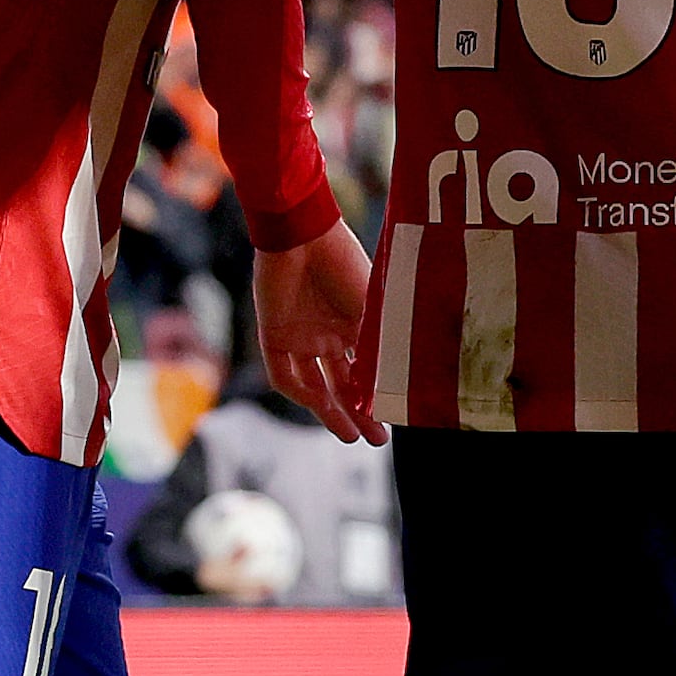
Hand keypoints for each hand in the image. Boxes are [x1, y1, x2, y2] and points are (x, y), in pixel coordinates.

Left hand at [252, 225, 383, 443]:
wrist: (303, 234)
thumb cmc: (344, 263)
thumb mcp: (372, 311)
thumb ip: (380, 348)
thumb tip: (401, 386)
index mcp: (353, 324)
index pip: (366, 371)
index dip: (377, 397)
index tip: (394, 420)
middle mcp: (326, 334)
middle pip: (342, 384)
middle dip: (359, 414)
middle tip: (377, 441)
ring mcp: (300, 336)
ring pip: (314, 385)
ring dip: (330, 412)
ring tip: (350, 436)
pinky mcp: (273, 334)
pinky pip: (284, 374)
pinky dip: (302, 392)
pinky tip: (321, 405)